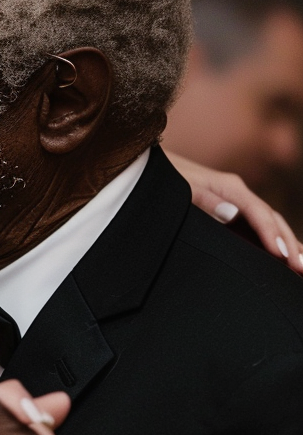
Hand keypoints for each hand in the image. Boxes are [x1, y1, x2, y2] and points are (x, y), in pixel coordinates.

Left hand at [167, 150, 302, 273]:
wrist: (148, 166)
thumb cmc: (164, 179)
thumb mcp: (181, 188)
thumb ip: (205, 201)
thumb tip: (232, 214)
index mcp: (230, 187)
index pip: (259, 214)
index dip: (272, 235)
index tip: (283, 256)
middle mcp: (238, 193)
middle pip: (272, 219)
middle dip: (290, 243)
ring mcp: (235, 201)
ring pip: (268, 223)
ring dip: (287, 243)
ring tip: (302, 268)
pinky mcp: (228, 209)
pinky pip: (255, 226)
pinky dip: (271, 240)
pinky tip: (280, 256)